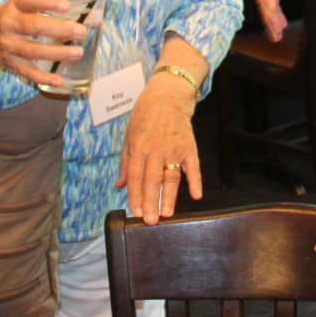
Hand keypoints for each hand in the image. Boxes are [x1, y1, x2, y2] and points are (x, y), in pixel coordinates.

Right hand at [0, 0, 87, 89]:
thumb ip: (53, 5)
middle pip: (34, 26)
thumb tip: (94, 14)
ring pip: (34, 50)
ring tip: (78, 52)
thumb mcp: (24, 4)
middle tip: (81, 32)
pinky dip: (43, 77)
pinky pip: (27, 71)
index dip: (48, 1)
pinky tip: (59, 80)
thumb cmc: (13, 15)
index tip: (66, 6)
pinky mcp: (10, 62)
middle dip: (60, 30)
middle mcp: (10, 23)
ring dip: (57, 53)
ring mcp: (9, 44)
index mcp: (15, 5)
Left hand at [116, 73, 200, 223]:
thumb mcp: (128, 135)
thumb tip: (119, 185)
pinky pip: (193, 166)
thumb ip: (125, 162)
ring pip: (171, 176)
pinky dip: (195, 180)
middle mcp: (155, 149)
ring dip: (169, 197)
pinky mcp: (189, 147)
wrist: (168, 96)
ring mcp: (174, 148)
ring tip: (167, 214)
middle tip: (150, 221)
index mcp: (138, 146)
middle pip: (152, 180)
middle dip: (150, 202)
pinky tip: (196, 195)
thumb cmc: (145, 115)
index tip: (136, 212)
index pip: (135, 176)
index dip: (135, 196)